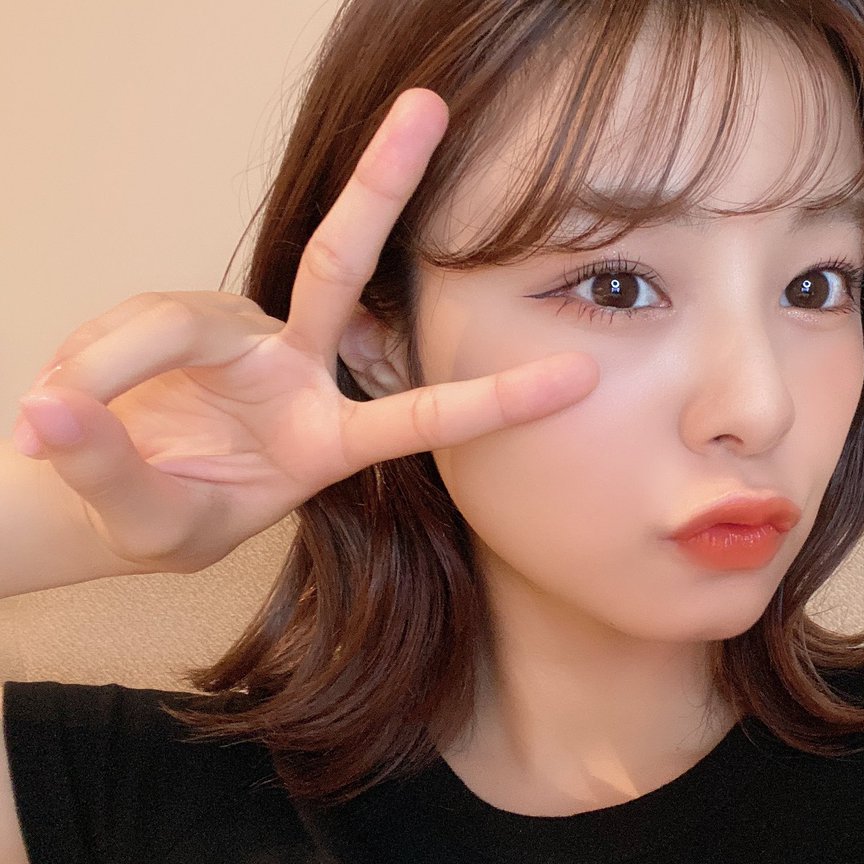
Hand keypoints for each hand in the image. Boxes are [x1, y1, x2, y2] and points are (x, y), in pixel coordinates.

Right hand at [10, 88, 598, 574]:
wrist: (107, 499)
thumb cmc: (162, 517)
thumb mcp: (148, 523)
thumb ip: (108, 469)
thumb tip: (53, 410)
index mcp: (327, 442)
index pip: (418, 417)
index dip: (493, 399)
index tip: (576, 376)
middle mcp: (300, 371)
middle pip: (341, 265)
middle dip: (381, 184)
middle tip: (428, 107)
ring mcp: (247, 336)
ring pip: (188, 313)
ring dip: (116, 357)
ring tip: (56, 420)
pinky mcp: (192, 316)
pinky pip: (137, 318)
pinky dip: (93, 356)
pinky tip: (68, 400)